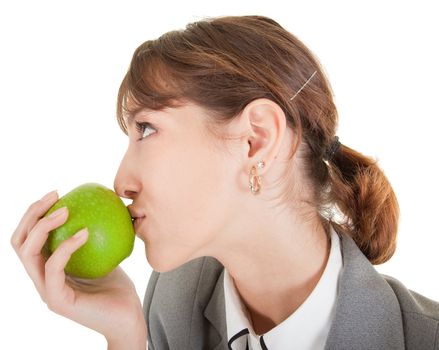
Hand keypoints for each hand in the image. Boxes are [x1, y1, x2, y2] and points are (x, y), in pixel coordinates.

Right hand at [11, 190, 146, 344]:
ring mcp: (46, 290)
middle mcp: (41, 278)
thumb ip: (96, 234)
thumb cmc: (117, 286)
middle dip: (32, 214)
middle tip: (55, 196)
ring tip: (66, 210)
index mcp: (48, 267)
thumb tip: (101, 201)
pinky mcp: (57, 300)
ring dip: (43, 226)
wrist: (128, 316)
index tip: (57, 194)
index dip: (35, 213)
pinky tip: (84, 233)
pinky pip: (53, 268)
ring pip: (28, 254)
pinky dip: (65, 247)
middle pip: (19, 241)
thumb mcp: (105, 252)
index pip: (28, 237)